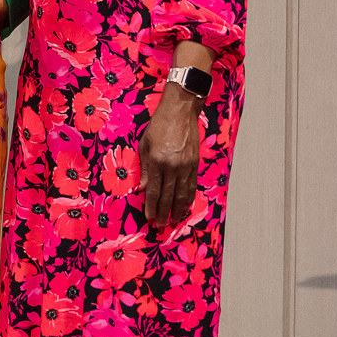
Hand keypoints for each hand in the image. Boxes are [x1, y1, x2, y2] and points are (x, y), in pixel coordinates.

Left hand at [140, 88, 201, 229]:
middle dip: (163, 213)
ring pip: (182, 194)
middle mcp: (173, 166)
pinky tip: (185, 206)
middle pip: (168, 196)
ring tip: (173, 221)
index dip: (151, 207)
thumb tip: (141, 189)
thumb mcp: (145, 144)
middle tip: (160, 226)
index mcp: (157, 161)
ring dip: (177, 210)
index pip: (153, 190)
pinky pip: (191, 185)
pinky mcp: (195, 163)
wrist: (180, 110)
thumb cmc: (159, 125)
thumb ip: (144, 168)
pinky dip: (188, 198)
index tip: (149, 218)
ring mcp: (186, 166)